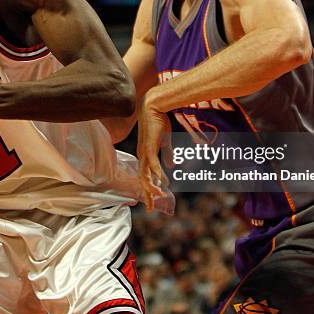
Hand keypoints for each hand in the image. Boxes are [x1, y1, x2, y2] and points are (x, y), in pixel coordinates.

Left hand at [137, 91, 171, 211]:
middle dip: (147, 194)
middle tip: (150, 207)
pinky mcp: (149, 147)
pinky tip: (163, 181)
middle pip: (142, 180)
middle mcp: (142, 156)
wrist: (154, 106)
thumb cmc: (159, 122)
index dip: (148, 189)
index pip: (145, 176)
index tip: (151, 201)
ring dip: (152, 186)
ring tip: (159, 196)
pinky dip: (157, 173)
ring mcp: (144, 152)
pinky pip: (153, 164)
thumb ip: (167, 154)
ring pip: (146, 175)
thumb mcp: (166, 141)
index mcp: (145, 155)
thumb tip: (171, 166)